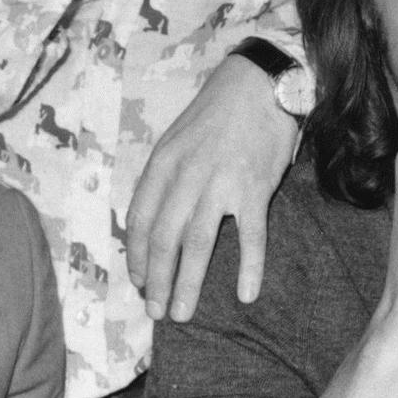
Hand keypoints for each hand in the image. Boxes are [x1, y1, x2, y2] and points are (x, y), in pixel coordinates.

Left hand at [126, 53, 300, 321]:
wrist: (260, 84)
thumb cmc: (217, 112)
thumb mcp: (177, 137)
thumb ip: (165, 176)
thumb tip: (153, 219)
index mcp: (163, 163)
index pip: (140, 219)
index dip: (137, 255)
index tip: (139, 281)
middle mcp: (186, 176)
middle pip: (164, 239)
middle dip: (156, 281)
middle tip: (156, 312)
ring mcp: (221, 185)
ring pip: (197, 244)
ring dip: (188, 283)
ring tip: (182, 313)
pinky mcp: (255, 190)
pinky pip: (251, 238)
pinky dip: (249, 268)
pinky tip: (246, 295)